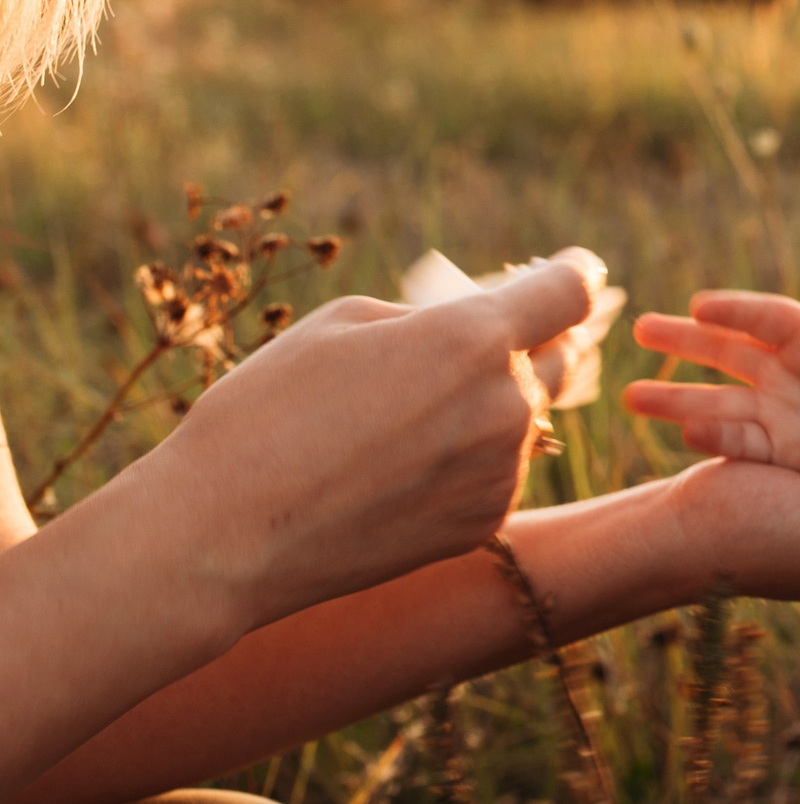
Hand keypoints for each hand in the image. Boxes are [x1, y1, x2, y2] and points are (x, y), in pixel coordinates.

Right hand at [158, 250, 603, 631]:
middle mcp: (504, 405)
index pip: (569, 293)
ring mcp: (500, 470)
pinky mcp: (485, 521)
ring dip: (493, 403)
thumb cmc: (267, 412)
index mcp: (470, 340)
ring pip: (526, 418)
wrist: (223, 533)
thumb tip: (478, 324)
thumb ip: (430, 317)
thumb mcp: (342, 325)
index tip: (573, 270)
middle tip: (482, 340)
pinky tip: (403, 466)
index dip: (573, 274)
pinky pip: (498, 470)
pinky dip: (470, 458)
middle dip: (532, 340)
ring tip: (412, 413)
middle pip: (559, 357)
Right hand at [623, 272, 799, 486]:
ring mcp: (778, 410)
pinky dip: (714, 438)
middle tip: (640, 329)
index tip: (698, 305)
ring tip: (630, 398)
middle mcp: (784, 370)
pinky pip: (739, 441)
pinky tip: (683, 435)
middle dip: (683, 341)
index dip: (730, 309)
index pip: (759, 316)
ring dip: (677, 398)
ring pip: (717, 400)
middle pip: (723, 350)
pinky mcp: (781, 451)